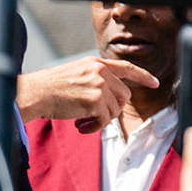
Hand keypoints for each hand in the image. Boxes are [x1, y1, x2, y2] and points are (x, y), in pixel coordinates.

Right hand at [17, 56, 159, 130]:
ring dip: (100, 121)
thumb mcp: (76, 73)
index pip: (126, 67)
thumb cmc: (51, 88)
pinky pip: (105, 120)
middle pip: (124, 95)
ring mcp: (99, 85)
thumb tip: (112, 100)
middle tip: (95, 117)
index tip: (155, 82)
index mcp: (95, 63)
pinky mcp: (96, 100)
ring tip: (83, 122)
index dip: (143, 75)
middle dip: (113, 109)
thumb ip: (95, 79)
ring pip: (115, 110)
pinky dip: (94, 128)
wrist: (37, 93)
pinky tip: (81, 126)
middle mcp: (100, 71)